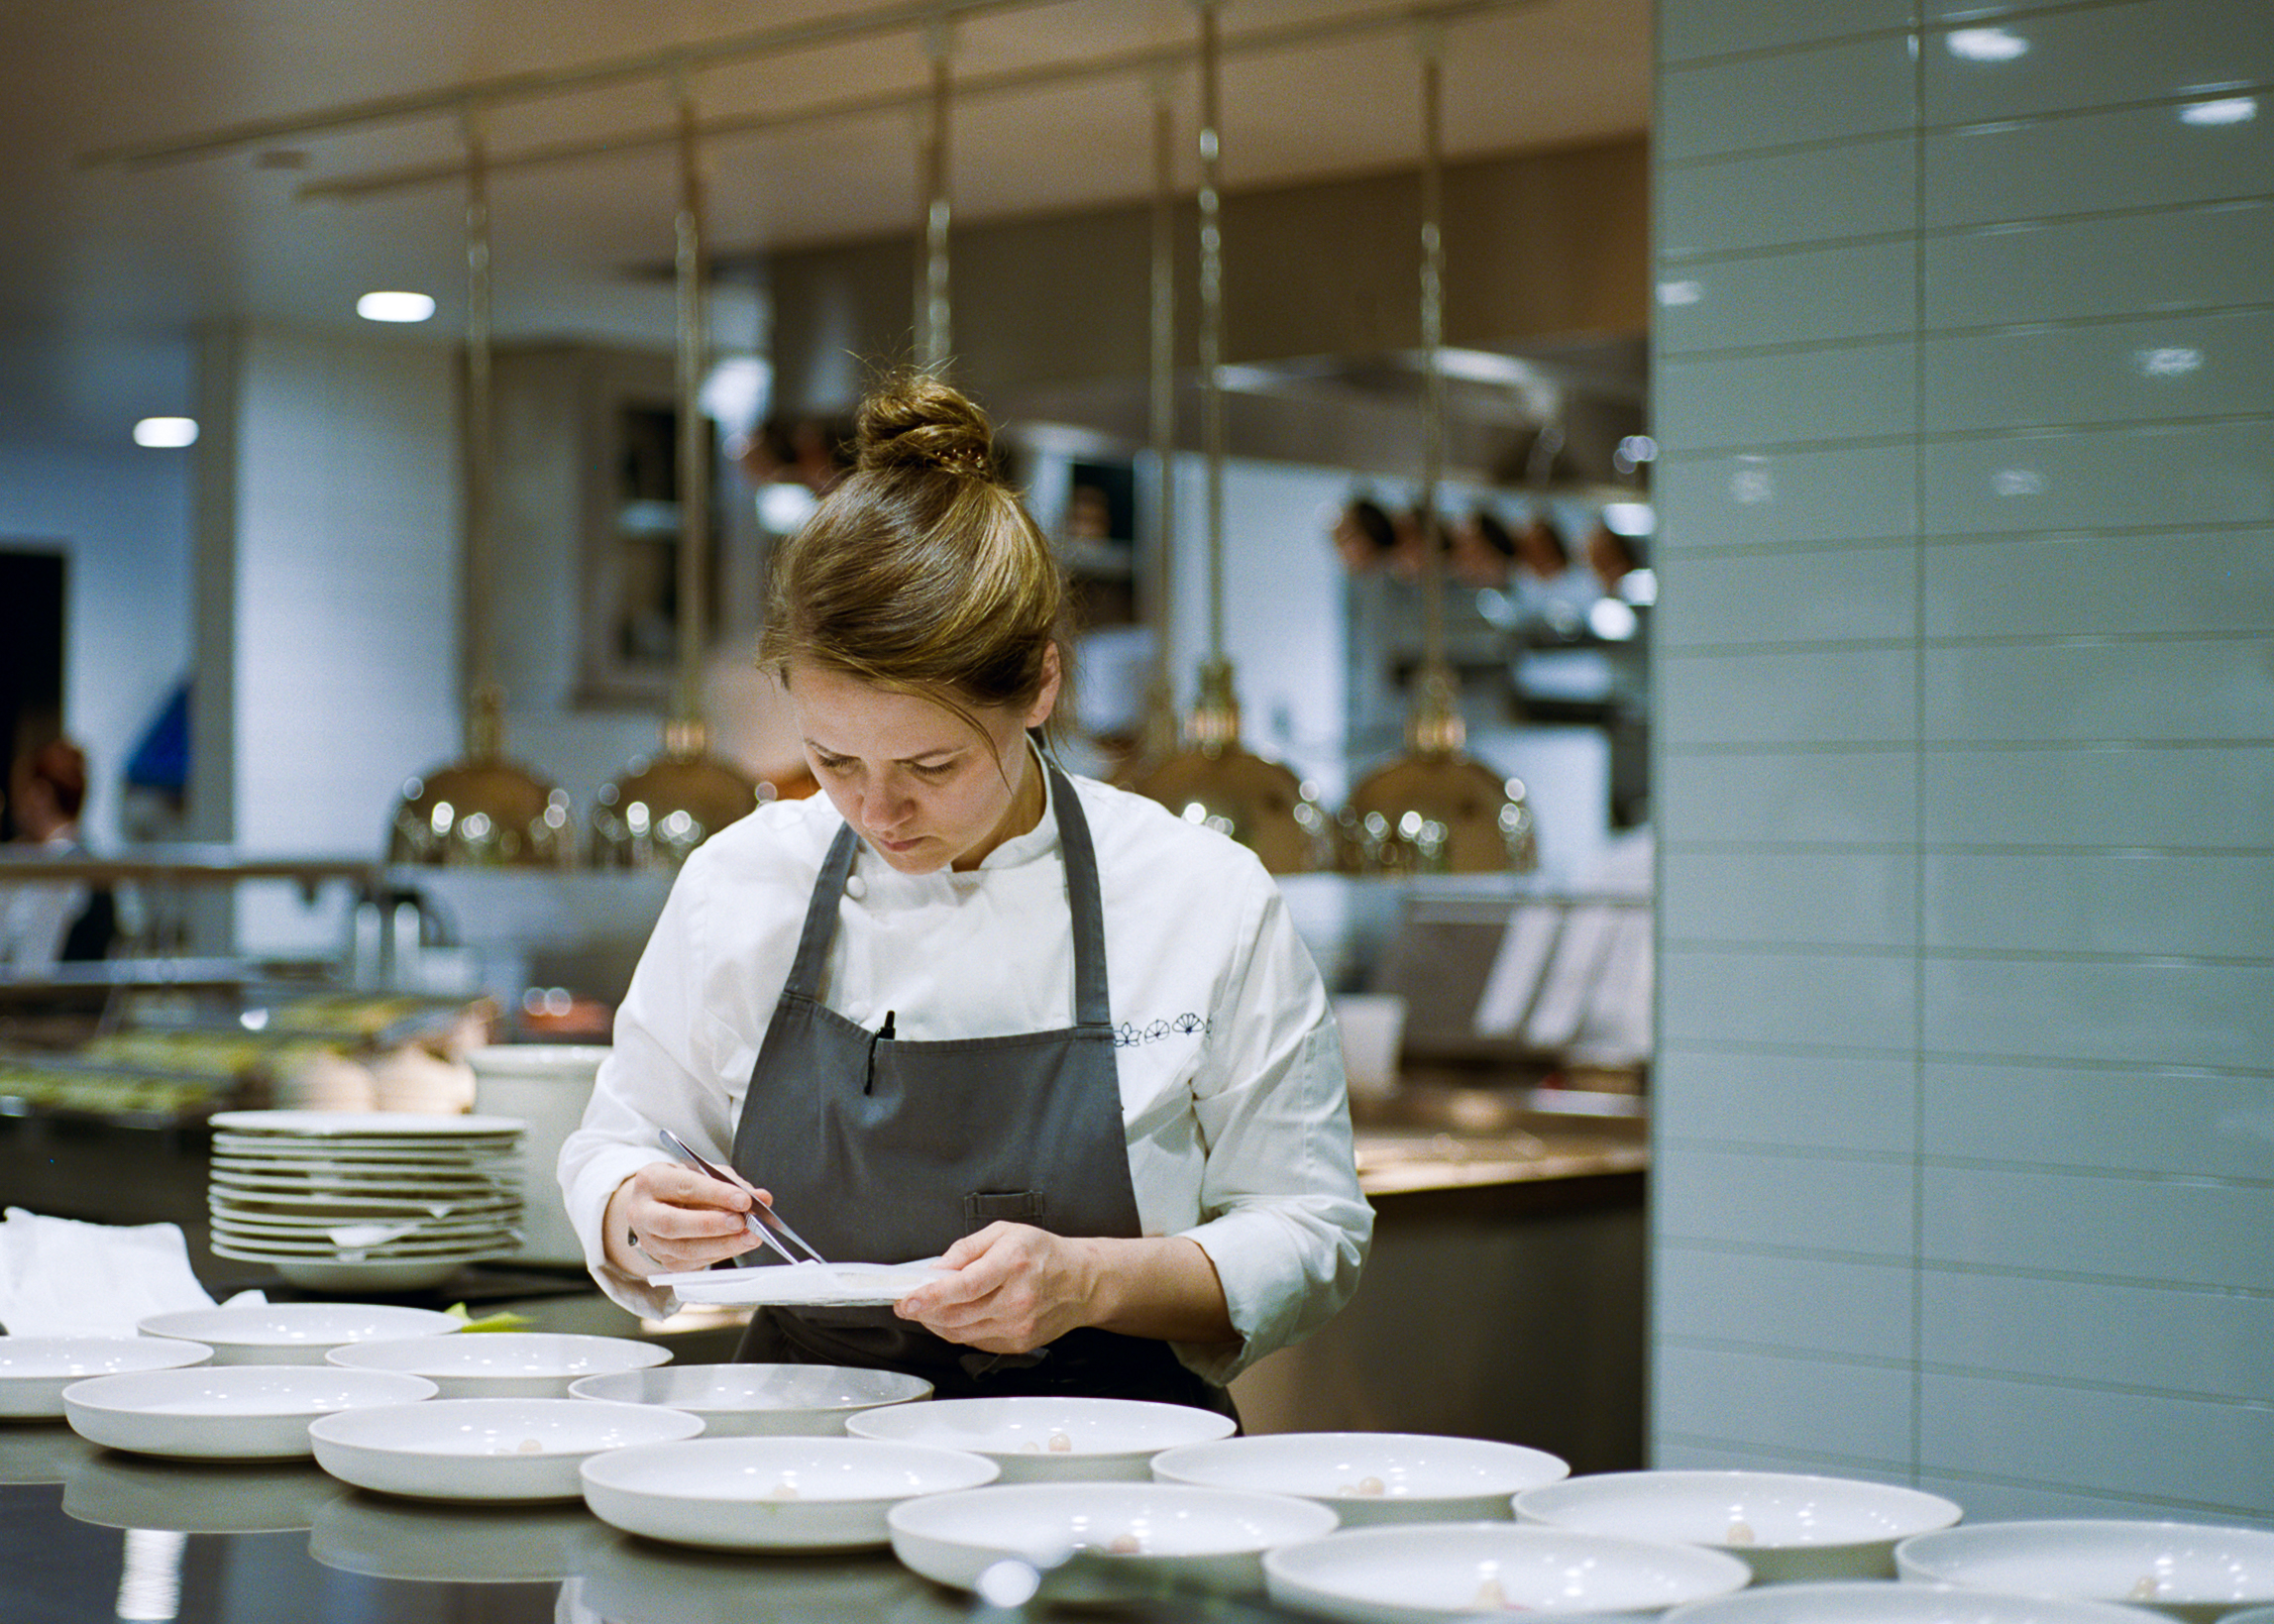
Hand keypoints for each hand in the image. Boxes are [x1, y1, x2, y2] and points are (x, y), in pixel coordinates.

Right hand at [605, 1160, 771, 1275]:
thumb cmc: (683, 1185)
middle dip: (712, 1224)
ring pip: (684, 1249)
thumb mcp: (703, 1172)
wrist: (657, 1205)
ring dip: (722, 1245)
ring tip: (750, 1237)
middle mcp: (643, 1212)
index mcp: (650, 1181)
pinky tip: (738, 1246)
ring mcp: (650, 1241)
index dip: (715, 1194)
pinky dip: (720, 1254)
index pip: (683, 1187)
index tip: (744, 1199)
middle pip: (673, 1223)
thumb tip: (762, 1198)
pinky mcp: (664, 1261)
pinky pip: (693, 1262)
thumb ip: (731, 1183)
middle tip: (742, 1222)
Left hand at [893, 1223, 1100, 1354]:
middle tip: (908, 1303)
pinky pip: (976, 1341)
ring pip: (961, 1333)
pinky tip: (957, 1316)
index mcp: (1012, 1264)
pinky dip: (958, 1330)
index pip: (964, 1286)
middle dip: (924, 1311)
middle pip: (957, 1315)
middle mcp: (1017, 1299)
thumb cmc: (1045, 1254)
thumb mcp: (1004, 1232)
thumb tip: (937, 1268)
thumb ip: (966, 1248)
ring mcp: (1018, 1325)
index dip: (931, 1296)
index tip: (908, 1299)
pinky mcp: (1018, 1343)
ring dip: (937, 1323)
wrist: (1082, 1282)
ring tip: (929, 1308)